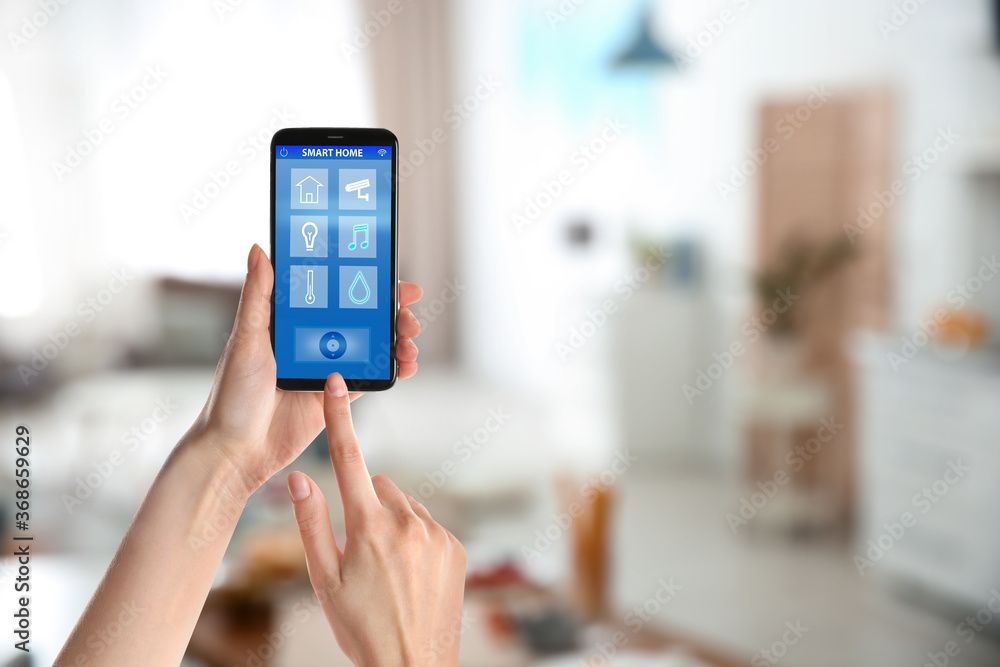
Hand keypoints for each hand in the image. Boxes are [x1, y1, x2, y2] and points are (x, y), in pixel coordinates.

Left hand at [191, 244, 423, 495]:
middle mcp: (310, 341)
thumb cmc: (230, 396)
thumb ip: (258, 296)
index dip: (363, 280)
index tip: (388, 273)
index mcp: (289, 321)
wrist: (236, 451)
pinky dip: (391, 370)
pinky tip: (405, 366)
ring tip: (409, 342)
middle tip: (408, 314)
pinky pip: (369, 377)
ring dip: (395, 340)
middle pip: (360, 317)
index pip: (333, 291)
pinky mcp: (335, 396)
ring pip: (371, 345)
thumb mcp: (245, 340)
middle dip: (390, 312)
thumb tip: (259, 249)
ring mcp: (325, 368)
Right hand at [287, 373, 466, 666]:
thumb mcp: (323, 579)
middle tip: (357, 547)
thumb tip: (298, 478)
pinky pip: (429, 526)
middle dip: (366, 503)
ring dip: (392, 523)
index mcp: (368, 526)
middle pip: (379, 486)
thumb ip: (310, 523)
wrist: (412, 666)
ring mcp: (437, 534)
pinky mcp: (456, 547)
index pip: (349, 459)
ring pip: (405, 506)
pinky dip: (416, 539)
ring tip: (386, 569)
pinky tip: (409, 574)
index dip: (340, 419)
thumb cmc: (361, 628)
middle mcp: (407, 522)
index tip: (338, 386)